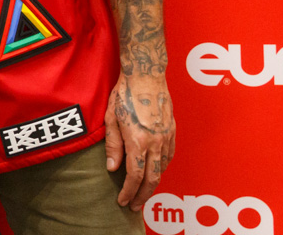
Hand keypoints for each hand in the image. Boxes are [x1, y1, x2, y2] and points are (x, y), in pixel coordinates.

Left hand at [104, 72, 175, 211]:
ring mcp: (166, 137)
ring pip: (163, 169)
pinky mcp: (172, 131)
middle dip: (143, 196)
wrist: (146, 75)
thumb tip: (112, 167)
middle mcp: (156, 142)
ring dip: (153, 183)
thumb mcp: (110, 118)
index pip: (135, 176)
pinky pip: (169, 156)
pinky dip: (162, 168)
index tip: (123, 201)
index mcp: (139, 141)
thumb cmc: (124, 93)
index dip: (129, 192)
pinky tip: (155, 170)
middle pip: (152, 178)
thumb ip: (112, 145)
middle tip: (135, 206)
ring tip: (143, 192)